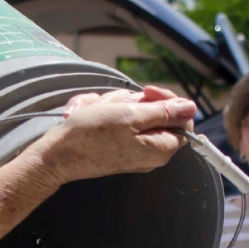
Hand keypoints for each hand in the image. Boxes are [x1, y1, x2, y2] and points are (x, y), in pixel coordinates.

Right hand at [31, 85, 195, 185]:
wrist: (57, 155)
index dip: (168, 100)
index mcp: (160, 148)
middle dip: (132, 102)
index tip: (147, 92)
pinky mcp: (117, 148)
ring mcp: (133, 151)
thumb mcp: (130, 116)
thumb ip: (164, 112)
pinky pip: (118, 122)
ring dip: (113, 104)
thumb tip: (191, 108)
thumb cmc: (91, 135)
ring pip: (133, 113)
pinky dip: (104, 113)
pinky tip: (89, 115)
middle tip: (112, 105)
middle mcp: (151, 153)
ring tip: (95, 111)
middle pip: (155, 114)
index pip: (182, 119)